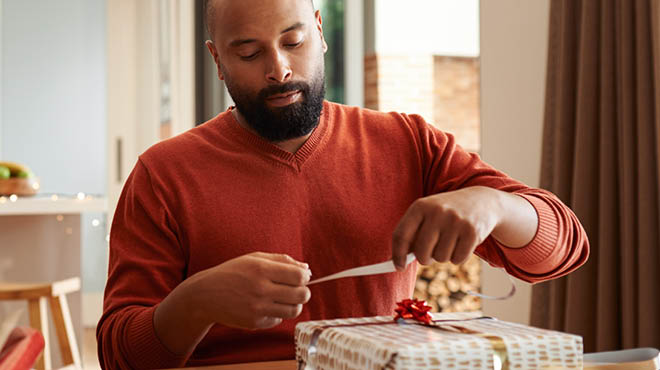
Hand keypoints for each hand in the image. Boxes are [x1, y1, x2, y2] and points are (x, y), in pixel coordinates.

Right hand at [185, 252, 311, 329]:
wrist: (206, 295)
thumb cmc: (233, 272)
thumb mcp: (255, 258)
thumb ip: (282, 260)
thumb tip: (307, 270)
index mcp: (261, 269)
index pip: (299, 276)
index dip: (305, 277)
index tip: (302, 277)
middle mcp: (260, 290)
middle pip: (301, 295)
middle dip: (304, 291)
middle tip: (297, 289)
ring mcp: (258, 308)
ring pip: (294, 310)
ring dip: (294, 304)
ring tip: (285, 298)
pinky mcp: (255, 323)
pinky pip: (279, 320)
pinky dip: (278, 313)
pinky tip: (267, 305)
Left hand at [392, 186, 502, 268]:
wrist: (481, 201)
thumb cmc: (446, 214)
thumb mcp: (427, 214)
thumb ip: (412, 234)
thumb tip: (400, 261)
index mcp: (420, 206)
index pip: (401, 235)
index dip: (397, 255)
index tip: (399, 267)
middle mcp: (437, 212)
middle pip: (421, 252)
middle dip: (424, 258)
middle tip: (431, 253)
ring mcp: (455, 221)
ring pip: (440, 258)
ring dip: (443, 256)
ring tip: (449, 241)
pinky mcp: (472, 232)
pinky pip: (457, 260)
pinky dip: (458, 257)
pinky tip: (461, 243)